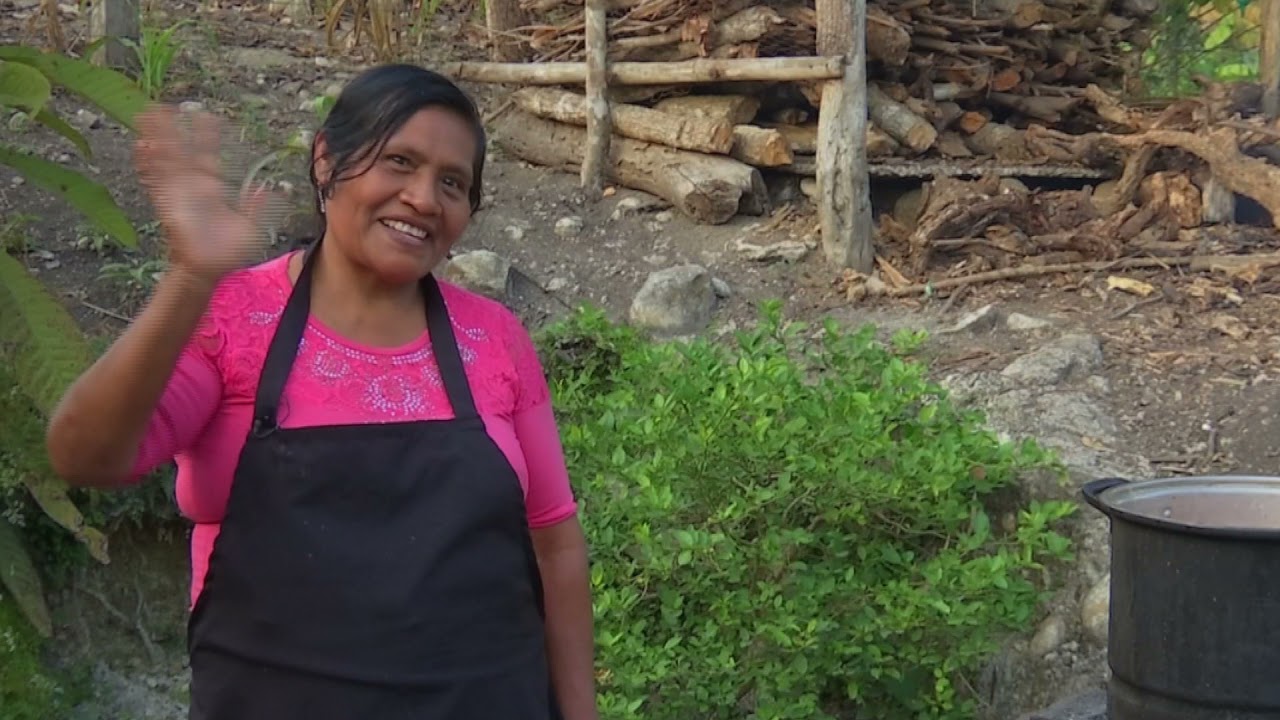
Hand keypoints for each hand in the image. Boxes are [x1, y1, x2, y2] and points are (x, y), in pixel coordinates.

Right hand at [133, 104, 276, 284]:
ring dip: (156, 137)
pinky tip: (140, 145)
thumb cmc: (229, 251)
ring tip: (146, 115)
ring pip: (165, 158)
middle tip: (166, 106)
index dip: (207, 136)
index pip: (209, 154)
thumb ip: (257, 207)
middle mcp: (193, 184)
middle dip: (174, 128)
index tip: (207, 116)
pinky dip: (147, 163)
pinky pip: (154, 179)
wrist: (207, 268)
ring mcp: (178, 191)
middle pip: (182, 149)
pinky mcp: (166, 201)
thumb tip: (268, 189)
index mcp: (213, 187)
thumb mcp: (251, 227)